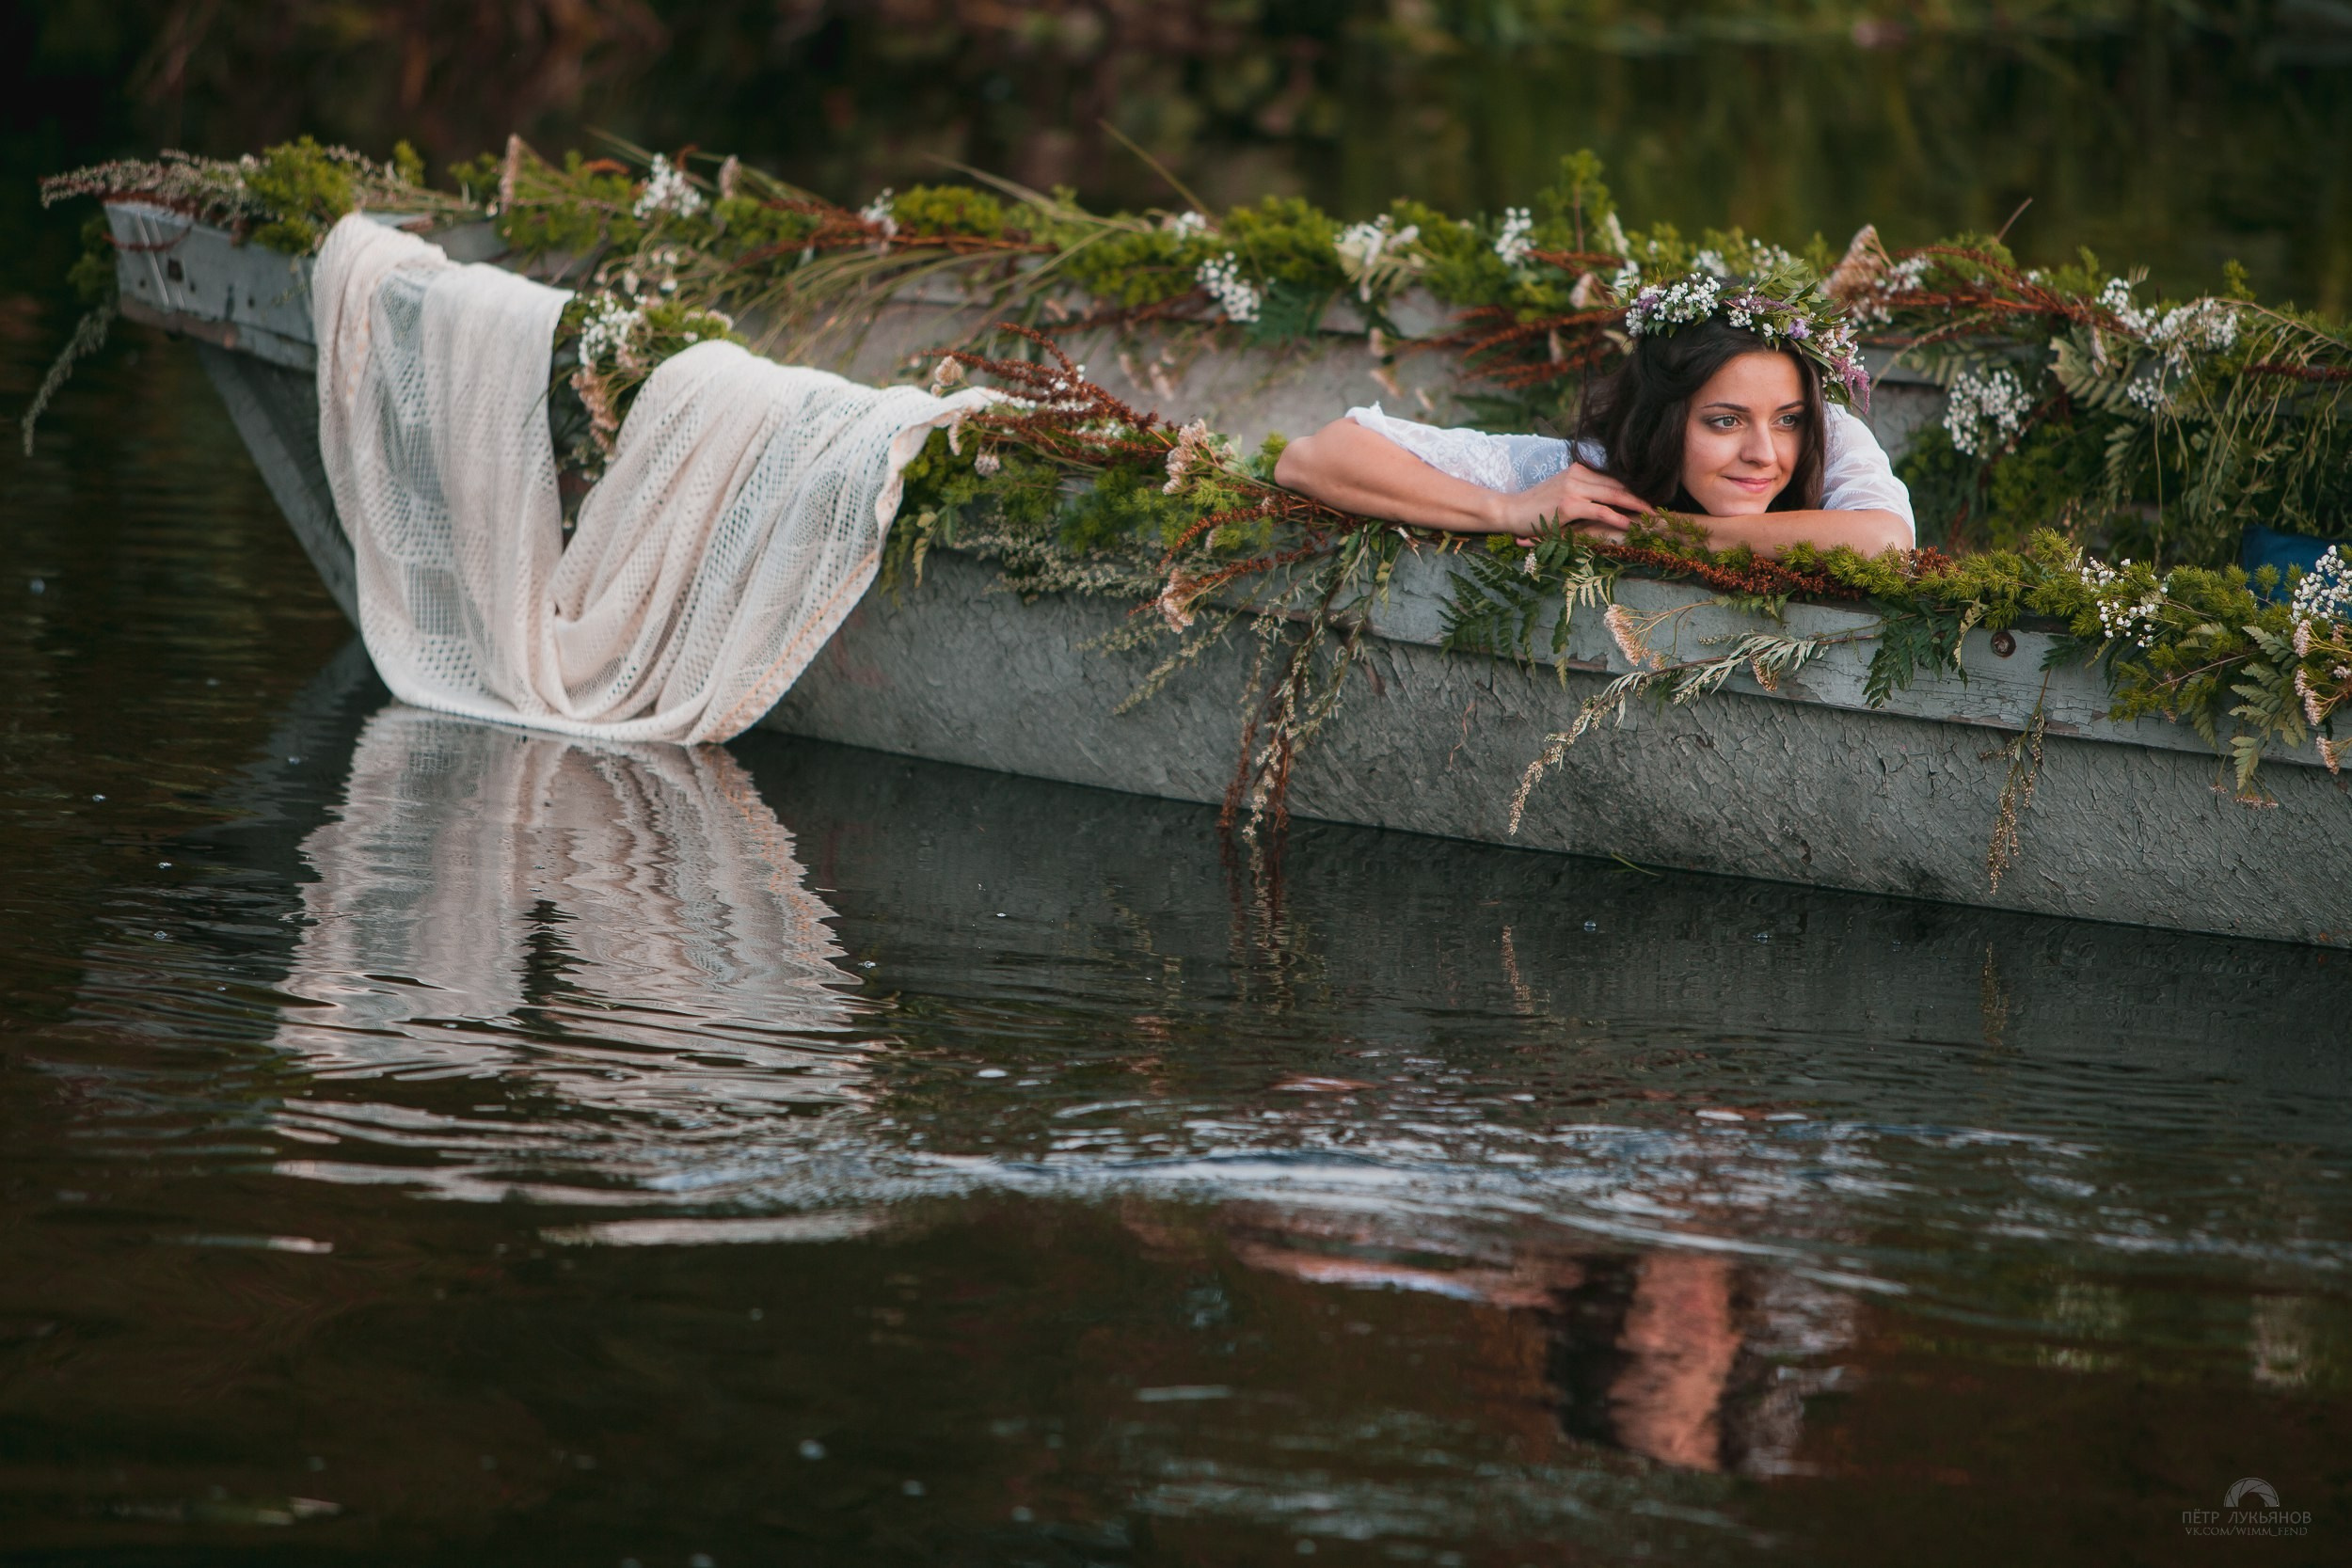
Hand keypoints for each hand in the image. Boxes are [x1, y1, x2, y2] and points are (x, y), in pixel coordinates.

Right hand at [1494, 462, 1650, 538]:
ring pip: (1613, 495)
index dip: (1633, 489)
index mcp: (1578, 470)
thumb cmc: (1535, 508)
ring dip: (1636, 507)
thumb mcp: (1562, 493)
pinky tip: (1630, 524)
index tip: (1651, 498)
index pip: (1613, 478)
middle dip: (1641, 497)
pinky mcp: (1568, 504)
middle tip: (1659, 508)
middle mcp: (1578, 474)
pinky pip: (1600, 510)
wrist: (1510, 511)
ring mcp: (1573, 488)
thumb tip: (1608, 502)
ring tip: (1652, 517)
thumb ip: (1583, 492)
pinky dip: (1617, 517)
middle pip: (1618, 485)